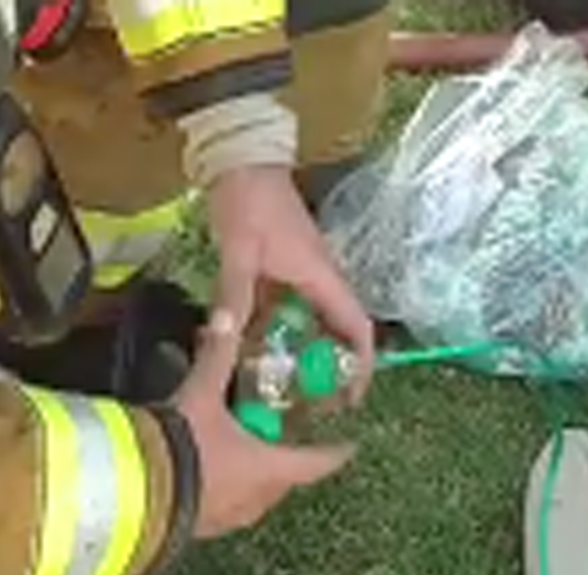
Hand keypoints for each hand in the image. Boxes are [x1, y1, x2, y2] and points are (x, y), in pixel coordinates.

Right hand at [172, 309, 354, 538]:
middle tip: (289, 440)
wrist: (136, 493)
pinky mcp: (202, 528)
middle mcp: (257, 499)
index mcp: (270, 469)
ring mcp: (230, 519)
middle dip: (291, 461)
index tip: (349, 445)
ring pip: (257, 497)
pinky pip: (227, 508)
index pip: (316, 463)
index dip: (334, 452)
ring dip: (258, 478)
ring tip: (249, 454)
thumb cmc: (183, 447)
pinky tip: (211, 475)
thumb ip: (217, 356)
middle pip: (287, 481)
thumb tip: (227, 315)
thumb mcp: (202, 396)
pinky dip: (229, 490)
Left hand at [205, 164, 376, 405]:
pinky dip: (280, 330)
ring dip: (304, 351)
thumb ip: (234, 295)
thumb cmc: (248, 201)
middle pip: (339, 331)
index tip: (352, 398)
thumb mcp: (239, 252)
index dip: (362, 365)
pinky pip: (290, 308)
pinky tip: (256, 350)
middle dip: (331, 369)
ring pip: (313, 321)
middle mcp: (320, 278)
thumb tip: (224, 337)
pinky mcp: (285, 267)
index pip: (357, 328)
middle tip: (310, 402)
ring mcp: (303, 272)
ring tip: (283, 385)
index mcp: (321, 277)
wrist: (242, 159)